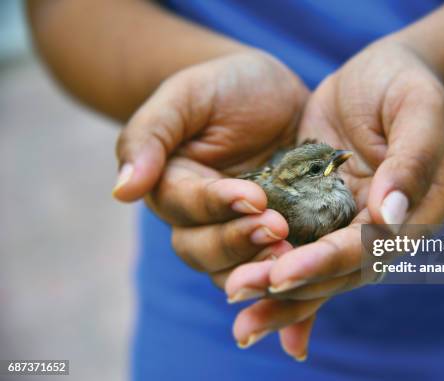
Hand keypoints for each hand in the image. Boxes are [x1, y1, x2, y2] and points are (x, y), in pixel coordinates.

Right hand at [111, 50, 315, 350]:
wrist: (267, 92)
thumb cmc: (222, 87)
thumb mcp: (185, 95)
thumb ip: (150, 135)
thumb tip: (122, 190)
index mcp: (175, 188)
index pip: (188, 209)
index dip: (217, 207)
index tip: (252, 197)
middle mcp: (203, 221)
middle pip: (206, 252)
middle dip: (239, 244)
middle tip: (277, 230)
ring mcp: (241, 234)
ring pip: (237, 272)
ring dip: (263, 271)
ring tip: (297, 258)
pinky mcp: (280, 237)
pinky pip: (279, 270)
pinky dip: (291, 288)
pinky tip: (310, 296)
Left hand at [227, 38, 443, 357]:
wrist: (384, 75)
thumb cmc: (410, 86)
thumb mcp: (420, 111)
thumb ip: (411, 162)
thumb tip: (388, 217)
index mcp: (412, 217)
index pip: (365, 249)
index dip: (324, 263)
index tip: (281, 273)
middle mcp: (378, 232)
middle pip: (333, 272)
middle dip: (286, 285)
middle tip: (236, 292)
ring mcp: (344, 223)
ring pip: (309, 264)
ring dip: (271, 285)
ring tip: (230, 296)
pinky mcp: (316, 209)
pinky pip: (292, 241)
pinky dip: (268, 261)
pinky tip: (234, 277)